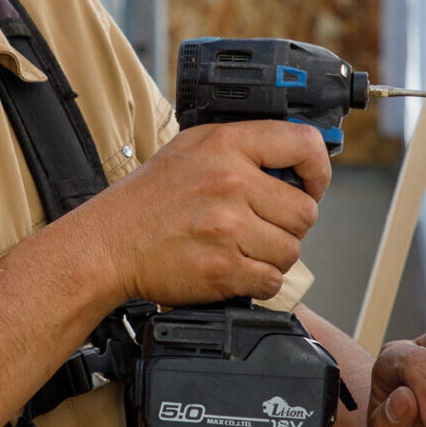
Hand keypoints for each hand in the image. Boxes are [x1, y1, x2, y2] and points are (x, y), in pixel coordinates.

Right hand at [83, 119, 330, 308]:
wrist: (107, 244)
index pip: (303, 145)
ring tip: (242, 247)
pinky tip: (234, 268)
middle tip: (262, 224)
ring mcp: (228, 227)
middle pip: (305, 211)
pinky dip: (258, 281)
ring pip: (291, 250)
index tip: (311, 184)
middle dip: (289, 223)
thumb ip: (241, 145)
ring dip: (273, 255)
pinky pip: (271, 281)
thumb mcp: (191, 148)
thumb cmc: (147, 199)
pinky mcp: (223, 268)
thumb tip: (293, 156)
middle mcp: (230, 182)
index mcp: (226, 144)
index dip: (318, 170)